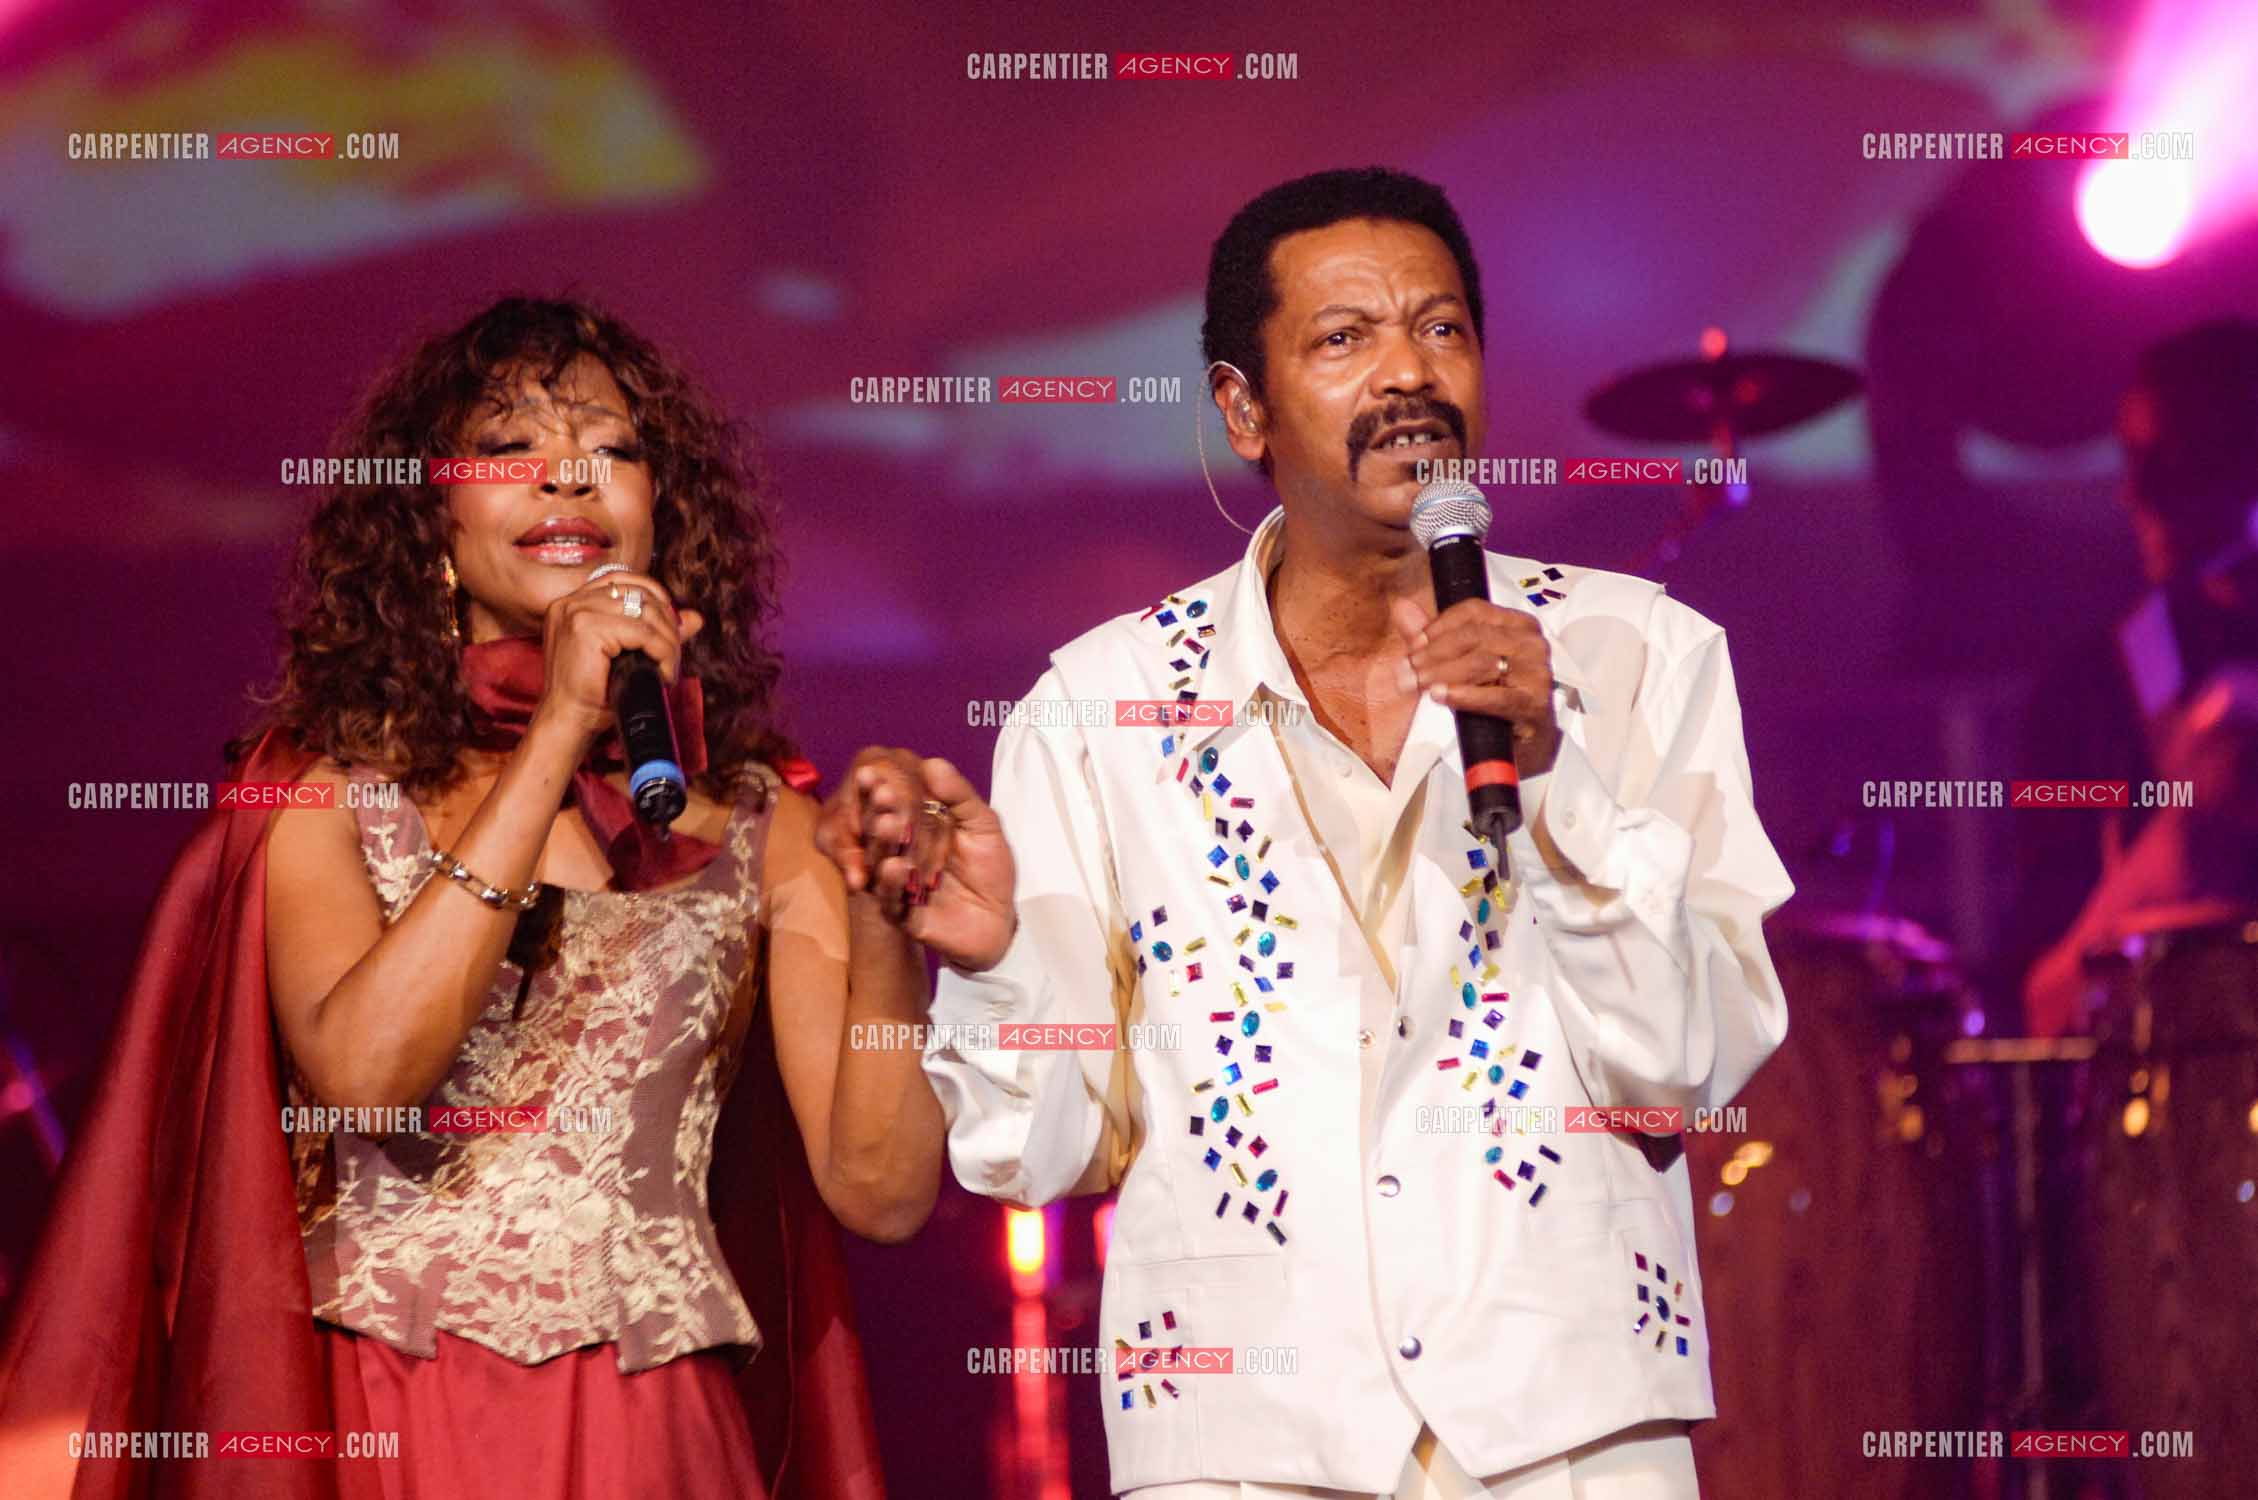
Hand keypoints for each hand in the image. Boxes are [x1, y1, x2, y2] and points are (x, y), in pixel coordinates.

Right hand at [532, 569, 705, 745]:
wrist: (568, 721)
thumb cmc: (593, 693)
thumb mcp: (627, 654)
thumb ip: (657, 631)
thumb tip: (695, 618)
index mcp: (574, 602)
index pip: (623, 579)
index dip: (655, 596)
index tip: (671, 625)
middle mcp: (572, 601)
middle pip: (639, 594)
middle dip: (667, 623)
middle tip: (673, 654)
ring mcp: (577, 611)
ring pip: (645, 613)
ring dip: (667, 641)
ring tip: (669, 667)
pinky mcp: (586, 628)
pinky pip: (643, 632)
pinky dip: (662, 652)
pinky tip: (662, 673)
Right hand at [813, 748, 1018, 970]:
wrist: (999, 918)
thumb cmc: (989, 867)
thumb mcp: (983, 825)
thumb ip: (959, 796)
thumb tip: (933, 763)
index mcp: (913, 827)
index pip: (892, 805)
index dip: (882, 788)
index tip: (873, 772)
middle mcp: (899, 852)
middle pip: (881, 831)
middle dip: (879, 811)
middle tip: (881, 793)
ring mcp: (897, 883)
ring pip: (881, 863)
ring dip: (883, 843)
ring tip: (887, 824)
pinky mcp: (902, 913)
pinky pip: (891, 899)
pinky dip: (892, 883)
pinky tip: (896, 866)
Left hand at [1391, 595, 1560, 777]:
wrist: (1524, 743)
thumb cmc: (1495, 699)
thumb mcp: (1460, 664)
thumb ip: (1432, 637)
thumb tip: (1402, 608)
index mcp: (1517, 624)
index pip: (1473, 611)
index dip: (1438, 626)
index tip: (1413, 645)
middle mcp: (1531, 643)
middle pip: (1473, 636)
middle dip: (1432, 653)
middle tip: (1406, 670)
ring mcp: (1536, 672)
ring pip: (1481, 662)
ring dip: (1441, 674)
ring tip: (1417, 685)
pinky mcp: (1533, 704)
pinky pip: (1495, 696)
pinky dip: (1464, 695)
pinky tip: (1440, 696)